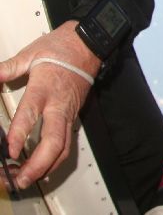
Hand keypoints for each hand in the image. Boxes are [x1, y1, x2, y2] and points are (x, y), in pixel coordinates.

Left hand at [0, 22, 99, 189]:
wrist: (89, 45)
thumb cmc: (62, 49)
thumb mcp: (30, 54)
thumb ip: (6, 69)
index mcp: (45, 89)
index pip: (31, 116)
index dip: (20, 136)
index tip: (9, 152)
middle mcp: (59, 105)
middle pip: (53, 142)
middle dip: (37, 165)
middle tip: (20, 178)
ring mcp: (68, 113)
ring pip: (62, 148)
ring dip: (45, 168)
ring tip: (26, 180)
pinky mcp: (72, 116)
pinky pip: (66, 144)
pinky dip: (54, 161)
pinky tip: (42, 169)